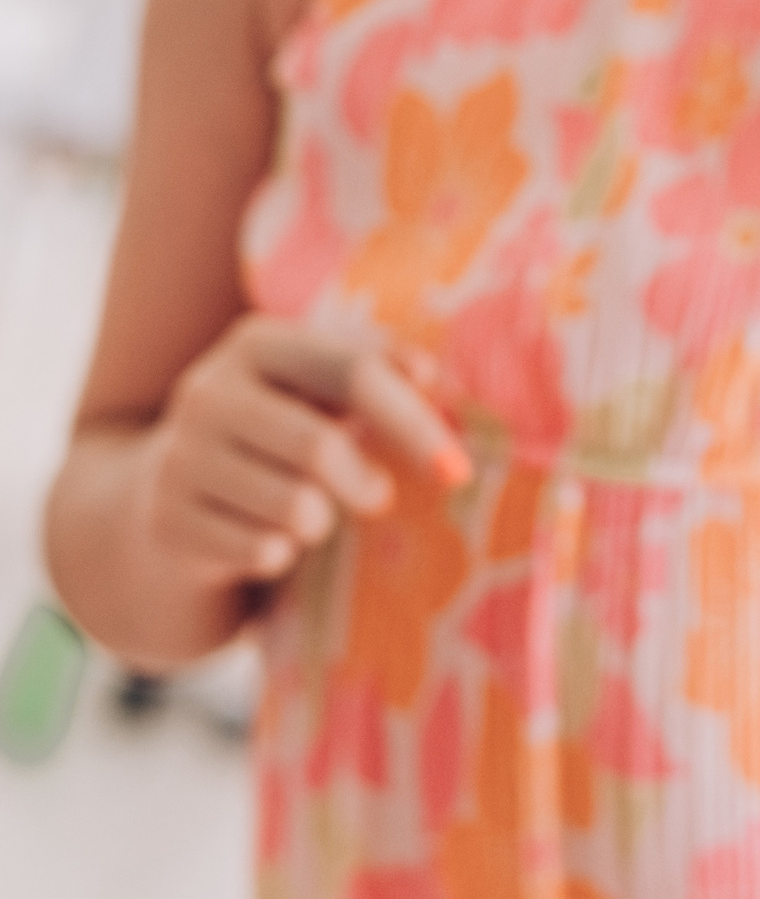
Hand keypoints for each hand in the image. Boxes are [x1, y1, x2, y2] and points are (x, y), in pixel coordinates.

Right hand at [138, 316, 467, 589]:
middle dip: (366, 484)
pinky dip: (282, 555)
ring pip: (295, 508)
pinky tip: (265, 539)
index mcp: (257, 343)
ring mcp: (178, 458)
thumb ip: (375, 375)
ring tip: (311, 513)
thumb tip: (427, 376)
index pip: (353, 373)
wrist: (162, 495)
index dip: (414, 423)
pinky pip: (263, 552)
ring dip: (321, 522)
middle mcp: (208, 392)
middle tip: (377, 496)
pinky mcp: (166, 523)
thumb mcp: (317, 392)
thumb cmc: (273, 436)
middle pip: (322, 449)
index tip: (457, 470)